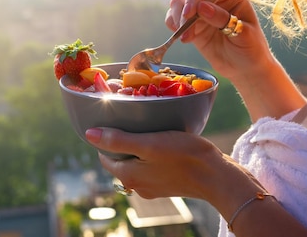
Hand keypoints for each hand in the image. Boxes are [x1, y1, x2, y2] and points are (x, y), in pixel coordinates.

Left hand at [85, 127, 258, 201]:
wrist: (218, 176)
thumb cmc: (183, 156)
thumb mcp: (148, 143)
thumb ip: (118, 140)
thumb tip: (89, 135)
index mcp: (129, 177)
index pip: (105, 156)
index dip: (107, 137)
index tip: (115, 120)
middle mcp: (138, 186)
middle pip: (120, 160)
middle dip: (123, 141)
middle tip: (133, 120)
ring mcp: (154, 187)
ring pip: (137, 162)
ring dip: (139, 146)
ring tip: (149, 127)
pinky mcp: (168, 184)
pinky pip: (152, 166)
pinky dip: (153, 153)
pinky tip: (164, 140)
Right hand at [166, 0, 272, 80]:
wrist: (246, 70)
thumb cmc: (252, 50)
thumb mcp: (243, 35)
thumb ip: (223, 19)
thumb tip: (201, 7)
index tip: (188, 14)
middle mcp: (215, 1)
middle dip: (184, 11)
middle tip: (183, 30)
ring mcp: (203, 14)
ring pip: (179, 5)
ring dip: (177, 19)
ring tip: (185, 38)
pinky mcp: (194, 27)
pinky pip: (176, 20)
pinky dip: (174, 26)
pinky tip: (183, 38)